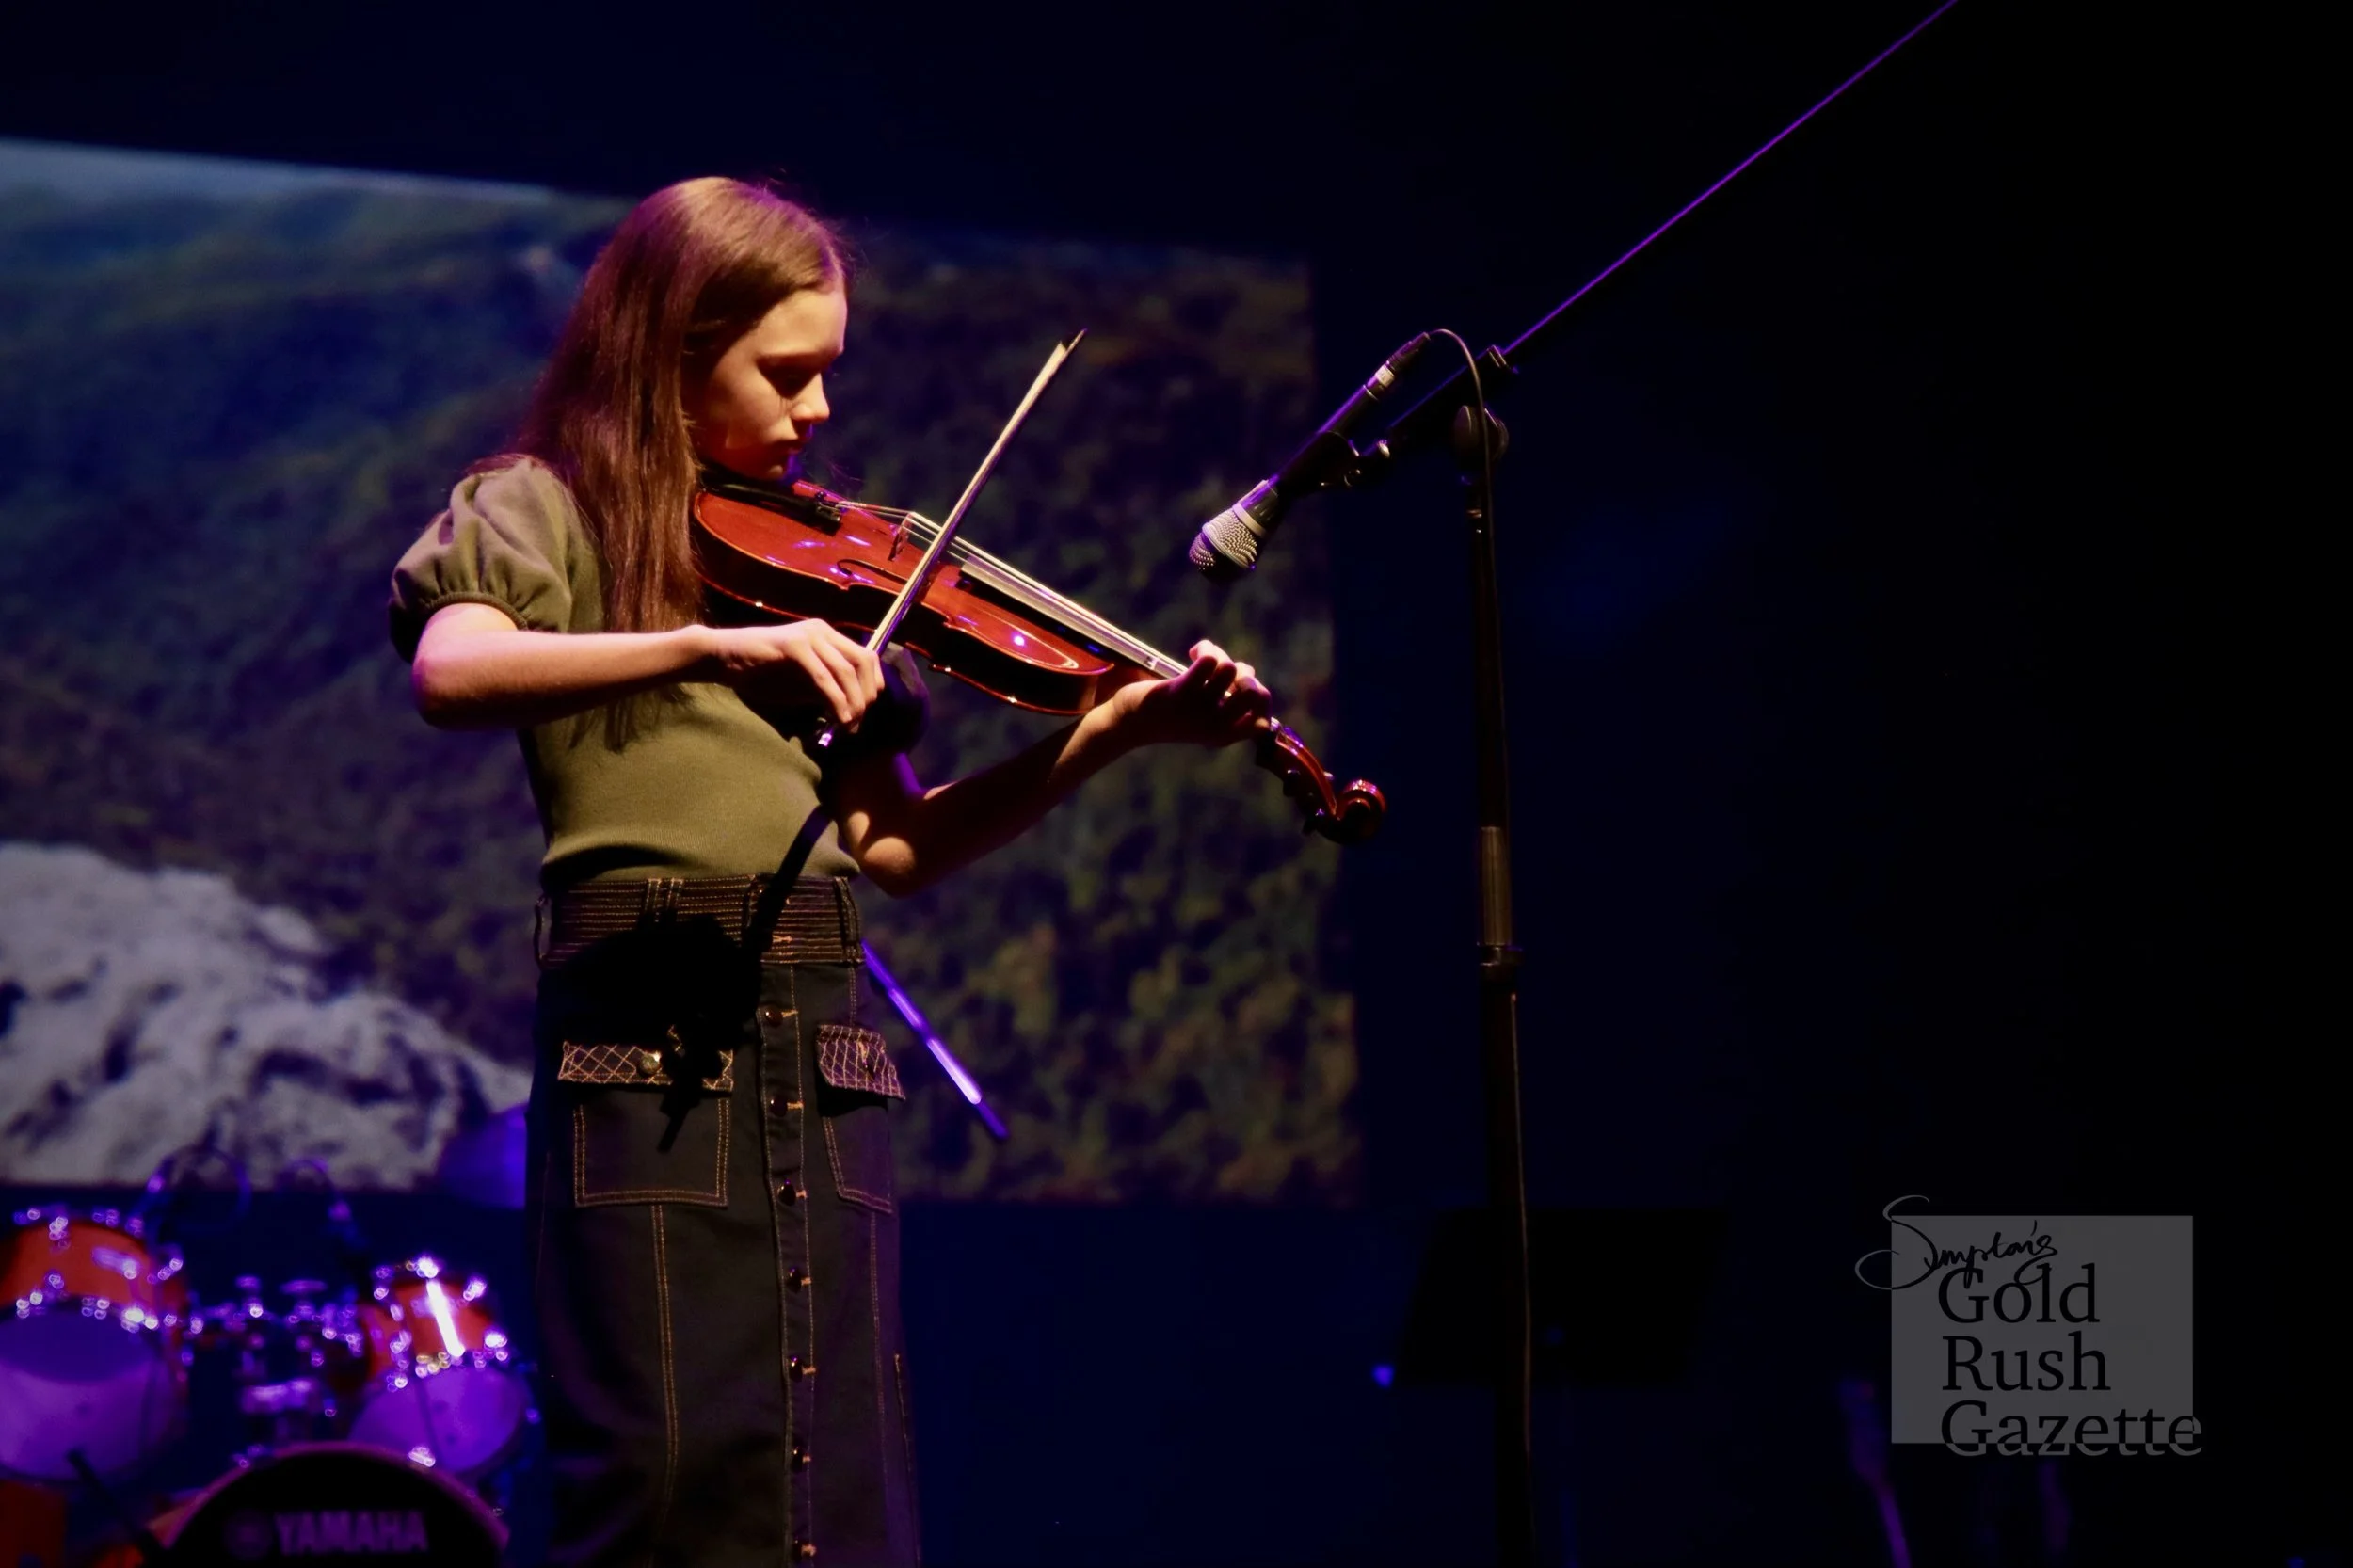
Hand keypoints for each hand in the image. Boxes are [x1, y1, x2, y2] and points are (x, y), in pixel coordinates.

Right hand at [702, 620, 882, 728]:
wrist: (724, 658)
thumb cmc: (761, 673)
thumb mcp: (803, 686)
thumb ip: (828, 693)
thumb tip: (854, 713)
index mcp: (828, 636)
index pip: (867, 658)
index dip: (871, 686)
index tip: (863, 713)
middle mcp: (823, 631)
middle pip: (863, 661)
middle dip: (865, 695)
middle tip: (858, 722)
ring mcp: (809, 635)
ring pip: (846, 669)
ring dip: (853, 701)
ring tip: (849, 724)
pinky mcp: (794, 645)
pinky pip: (823, 675)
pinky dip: (835, 699)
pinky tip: (837, 717)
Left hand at [1102, 640, 1272, 748]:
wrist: (1129, 721)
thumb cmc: (1170, 714)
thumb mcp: (1204, 716)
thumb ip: (1230, 701)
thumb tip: (1247, 672)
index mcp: (1224, 736)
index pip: (1264, 724)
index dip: (1260, 701)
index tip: (1239, 691)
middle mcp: (1215, 726)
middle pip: (1255, 692)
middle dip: (1243, 673)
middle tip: (1222, 673)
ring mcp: (1198, 710)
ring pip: (1230, 670)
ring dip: (1219, 654)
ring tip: (1204, 658)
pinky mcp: (1180, 692)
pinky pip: (1209, 661)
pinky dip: (1206, 648)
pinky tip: (1193, 652)